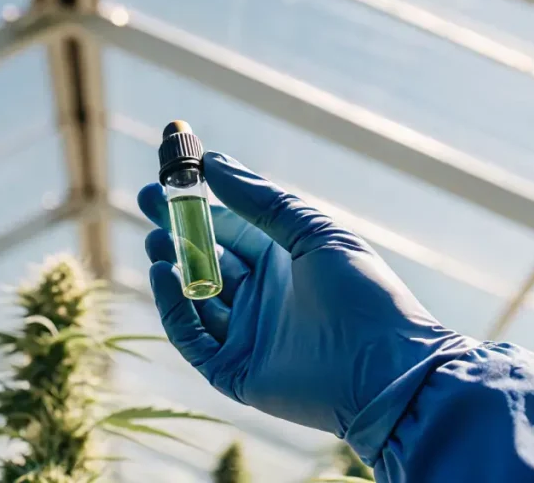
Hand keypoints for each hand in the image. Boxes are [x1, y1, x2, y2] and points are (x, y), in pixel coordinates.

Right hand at [139, 152, 476, 455]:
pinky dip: (174, 307)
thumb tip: (214, 162)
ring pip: (194, 297)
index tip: (172, 178)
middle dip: (176, 232)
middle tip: (147, 201)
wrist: (387, 369)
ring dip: (172, 266)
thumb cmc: (362, 294)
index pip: (231, 229)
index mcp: (286, 264)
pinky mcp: (234, 372)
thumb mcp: (313, 233)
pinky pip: (192, 337)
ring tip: (155, 239)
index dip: (201, 206)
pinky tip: (164, 274)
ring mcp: (247, 336)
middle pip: (207, 260)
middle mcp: (264, 299)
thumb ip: (263, 200)